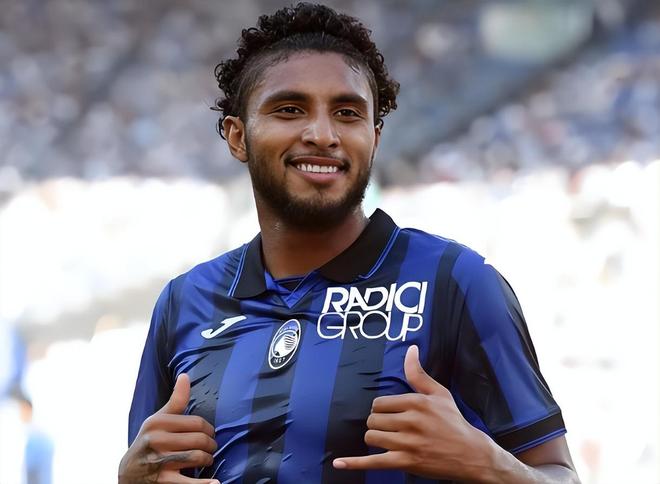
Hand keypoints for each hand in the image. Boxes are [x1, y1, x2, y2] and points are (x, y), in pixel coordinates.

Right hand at [118, 373, 219, 483]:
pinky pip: (187, 482)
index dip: (209, 429)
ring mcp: (158, 461)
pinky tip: (215, 483)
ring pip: (197, 457)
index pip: (197, 423)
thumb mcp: (157, 420)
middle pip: (200, 440)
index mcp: (157, 422)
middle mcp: (156, 440)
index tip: (210, 434)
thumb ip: (175, 401)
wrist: (127, 472)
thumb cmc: (148, 442)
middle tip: (210, 449)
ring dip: (208, 460)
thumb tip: (185, 375)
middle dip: (210, 446)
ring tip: (207, 460)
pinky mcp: (161, 481)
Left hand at [332, 345, 489, 480]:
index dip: (382, 409)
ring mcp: (408, 443)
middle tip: (392, 427)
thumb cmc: (453, 421)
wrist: (470, 454)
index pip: (379, 403)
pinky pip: (375, 462)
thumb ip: (418, 373)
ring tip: (388, 439)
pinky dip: (355, 463)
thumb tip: (411, 349)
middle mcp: (411, 421)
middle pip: (373, 420)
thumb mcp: (439, 393)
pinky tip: (339, 463)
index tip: (392, 414)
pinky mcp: (406, 462)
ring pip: (372, 437)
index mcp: (416, 402)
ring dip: (376, 438)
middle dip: (378, 424)